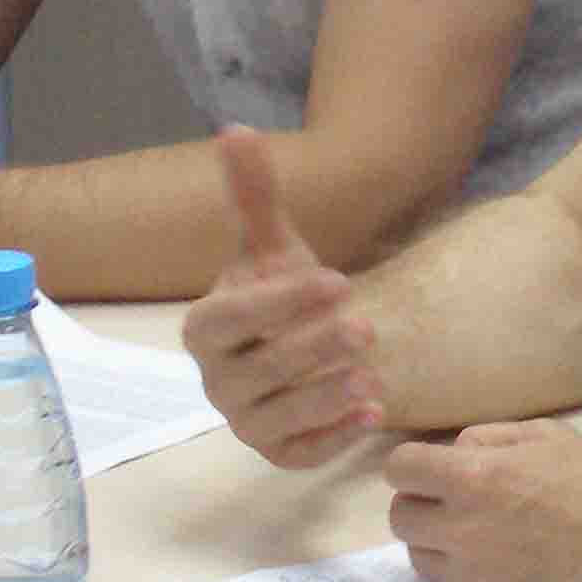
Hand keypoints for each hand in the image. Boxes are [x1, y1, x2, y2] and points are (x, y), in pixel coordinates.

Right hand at [181, 126, 384, 466]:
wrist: (304, 346)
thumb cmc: (283, 294)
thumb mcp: (275, 245)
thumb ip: (254, 196)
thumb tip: (235, 129)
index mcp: (205, 328)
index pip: (232, 318)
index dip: (282, 302)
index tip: (337, 281)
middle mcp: (216, 380)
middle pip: (263, 367)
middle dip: (316, 346)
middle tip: (366, 325)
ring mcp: (245, 420)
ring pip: (282, 413)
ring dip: (327, 395)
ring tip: (371, 373)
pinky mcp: (279, 451)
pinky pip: (303, 453)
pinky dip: (338, 437)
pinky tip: (376, 412)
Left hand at [386, 419, 581, 581]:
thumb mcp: (548, 436)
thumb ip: (489, 437)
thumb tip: (453, 452)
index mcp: (475, 478)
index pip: (400, 469)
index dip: (415, 464)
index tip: (433, 467)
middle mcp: (463, 531)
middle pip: (400, 517)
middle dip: (423, 502)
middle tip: (459, 499)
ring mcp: (474, 577)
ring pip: (419, 557)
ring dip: (438, 540)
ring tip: (482, 531)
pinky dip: (465, 571)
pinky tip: (503, 559)